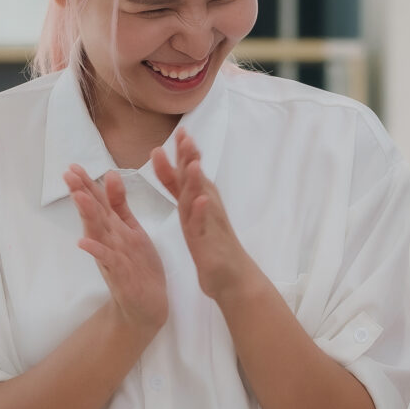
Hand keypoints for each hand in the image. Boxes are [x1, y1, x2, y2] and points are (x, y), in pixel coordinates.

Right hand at [64, 166, 167, 338]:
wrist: (147, 305)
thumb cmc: (137, 265)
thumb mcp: (131, 229)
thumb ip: (119, 204)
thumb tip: (111, 174)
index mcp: (112, 229)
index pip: (97, 202)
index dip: (86, 184)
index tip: (73, 166)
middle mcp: (107, 241)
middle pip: (93, 214)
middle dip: (81, 193)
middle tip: (68, 174)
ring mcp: (112, 258)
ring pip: (98, 233)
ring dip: (88, 216)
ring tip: (78, 197)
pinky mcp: (120, 275)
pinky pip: (108, 261)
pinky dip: (96, 251)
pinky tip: (83, 243)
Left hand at [151, 130, 260, 303]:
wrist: (232, 278)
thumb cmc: (212, 245)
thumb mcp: (192, 212)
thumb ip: (182, 189)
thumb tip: (177, 165)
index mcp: (198, 200)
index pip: (187, 172)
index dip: (181, 153)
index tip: (179, 131)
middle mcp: (205, 207)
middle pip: (196, 179)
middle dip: (190, 157)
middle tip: (185, 135)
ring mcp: (209, 224)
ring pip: (201, 198)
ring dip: (197, 181)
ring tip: (192, 163)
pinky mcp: (210, 242)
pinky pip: (205, 226)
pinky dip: (202, 212)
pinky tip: (202, 200)